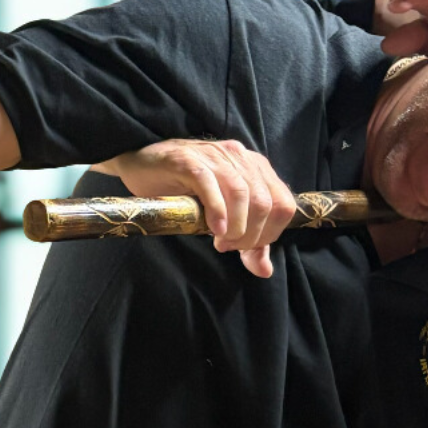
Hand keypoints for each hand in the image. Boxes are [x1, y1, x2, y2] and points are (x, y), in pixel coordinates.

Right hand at [94, 139, 296, 278]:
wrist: (143, 164)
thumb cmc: (184, 190)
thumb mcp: (223, 216)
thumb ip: (248, 240)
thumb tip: (264, 270)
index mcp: (256, 167)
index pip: (284, 204)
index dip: (271, 234)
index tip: (247, 249)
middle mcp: (240, 157)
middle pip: (265, 203)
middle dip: (251, 235)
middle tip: (228, 247)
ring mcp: (215, 156)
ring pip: (242, 194)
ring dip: (235, 227)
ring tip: (219, 241)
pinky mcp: (189, 160)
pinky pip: (211, 184)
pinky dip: (217, 211)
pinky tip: (213, 228)